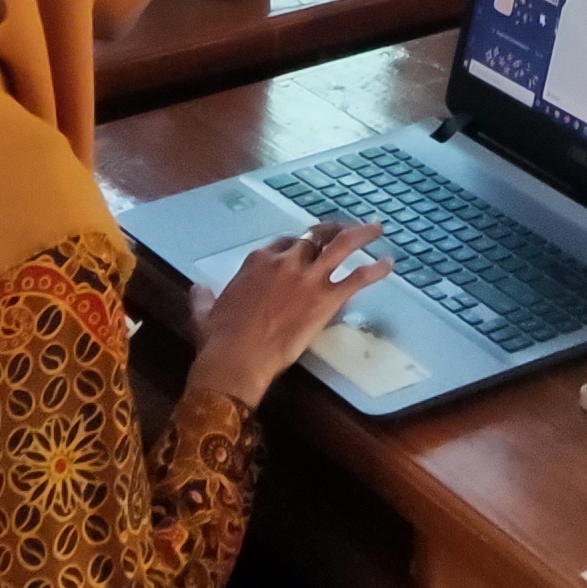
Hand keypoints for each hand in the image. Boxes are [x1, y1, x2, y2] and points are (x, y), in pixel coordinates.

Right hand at [187, 221, 389, 406]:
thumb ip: (203, 297)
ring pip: (341, 246)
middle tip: (342, 230)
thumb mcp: (204, 313)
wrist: (236, 360)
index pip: (284, 243)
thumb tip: (196, 288)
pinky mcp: (326, 299)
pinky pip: (358, 278)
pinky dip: (376, 269)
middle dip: (330, 231)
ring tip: (377, 227)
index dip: (297, 243)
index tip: (304, 244)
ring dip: (362, 234)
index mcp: (257, 262)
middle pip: (314, 238)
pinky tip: (390, 264)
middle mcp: (285, 262)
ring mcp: (308, 279)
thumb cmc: (217, 340)